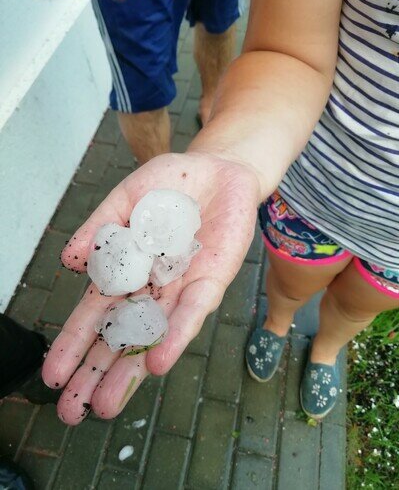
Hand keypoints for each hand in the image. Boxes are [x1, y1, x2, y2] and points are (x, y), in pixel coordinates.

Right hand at [42, 152, 259, 424]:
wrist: (218, 169)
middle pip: (122, 334)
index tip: (53, 375)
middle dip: (97, 372)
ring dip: (131, 369)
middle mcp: (153, 287)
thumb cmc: (171, 184)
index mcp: (129, 270)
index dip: (75, 343)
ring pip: (154, 333)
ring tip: (106, 404)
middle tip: (72, 411)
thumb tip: (68, 261)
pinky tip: (156, 362)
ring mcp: (182, 286)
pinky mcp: (211, 279)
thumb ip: (100, 228)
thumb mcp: (126, 200)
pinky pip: (192, 309)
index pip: (97, 313)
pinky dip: (175, 334)